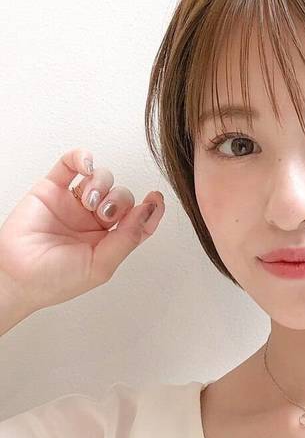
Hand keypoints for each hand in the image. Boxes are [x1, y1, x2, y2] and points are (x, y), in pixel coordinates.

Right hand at [0, 147, 164, 318]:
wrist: (15, 276)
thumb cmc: (55, 280)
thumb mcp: (101, 265)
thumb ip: (127, 238)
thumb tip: (148, 212)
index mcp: (111, 239)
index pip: (139, 220)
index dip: (151, 208)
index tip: (156, 198)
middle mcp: (96, 220)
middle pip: (123, 197)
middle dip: (119, 201)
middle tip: (103, 214)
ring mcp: (75, 203)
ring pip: (103, 178)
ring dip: (102, 184)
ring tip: (88, 202)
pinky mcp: (53, 189)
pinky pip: (71, 164)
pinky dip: (82, 157)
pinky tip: (86, 165)